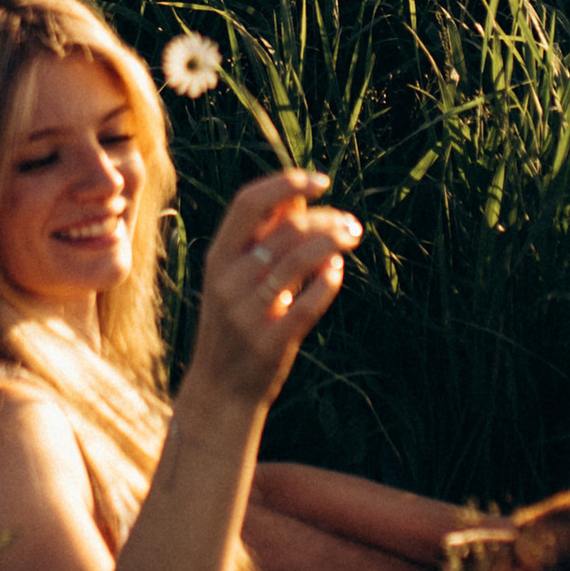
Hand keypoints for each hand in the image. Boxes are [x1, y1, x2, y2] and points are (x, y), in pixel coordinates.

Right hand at [184, 167, 361, 413]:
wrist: (220, 390)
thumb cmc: (235, 323)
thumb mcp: (233, 277)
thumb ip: (261, 238)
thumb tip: (297, 195)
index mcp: (217, 258)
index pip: (248, 203)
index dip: (285, 183)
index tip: (321, 180)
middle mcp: (228, 281)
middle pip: (285, 229)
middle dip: (327, 219)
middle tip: (351, 224)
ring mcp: (248, 312)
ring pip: (301, 260)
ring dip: (334, 243)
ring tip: (352, 238)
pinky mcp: (271, 340)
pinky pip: (311, 300)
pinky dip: (329, 280)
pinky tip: (335, 272)